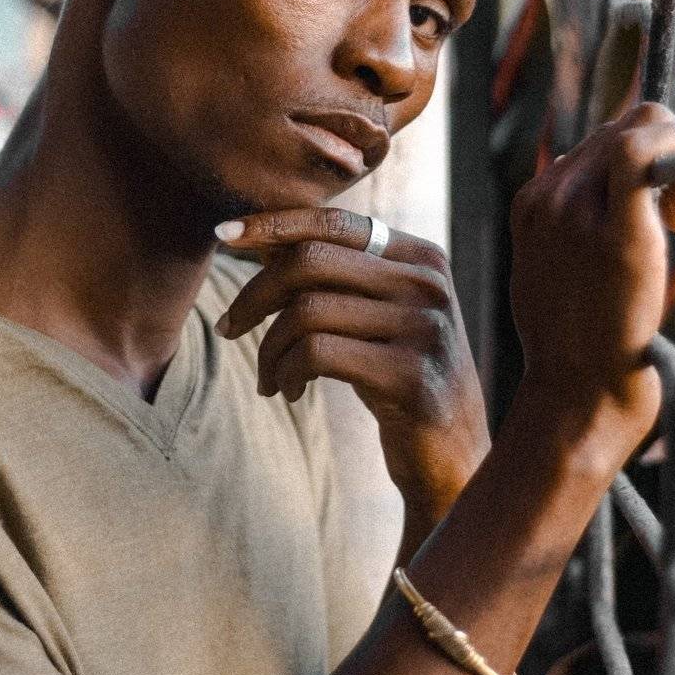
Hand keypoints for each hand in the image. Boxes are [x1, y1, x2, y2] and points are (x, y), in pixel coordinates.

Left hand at [214, 208, 489, 525]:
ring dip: (268, 348)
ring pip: (306, 311)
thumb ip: (332, 274)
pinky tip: (287, 391)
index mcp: (420, 257)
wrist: (453, 452)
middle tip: (229, 328)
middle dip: (254, 295)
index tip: (222, 234)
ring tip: (267, 377)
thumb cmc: (397, 375)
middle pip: (310, 261)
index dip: (272, 223)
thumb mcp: (374, 315)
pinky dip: (286, 372)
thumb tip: (257, 236)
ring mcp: (424, 328)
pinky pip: (317, 354)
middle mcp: (427, 283)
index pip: (333, 221)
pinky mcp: (411, 376)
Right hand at [509, 101, 674, 438]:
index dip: (641, 161)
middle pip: (622, 126)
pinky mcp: (615, 230)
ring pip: (638, 126)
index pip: (599, 142)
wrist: (576, 393)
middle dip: (662, 157)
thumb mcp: (551, 272)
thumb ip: (570, 225)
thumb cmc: (575, 344)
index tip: (658, 207)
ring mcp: (576, 208)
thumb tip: (610, 192)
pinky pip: (644, 150)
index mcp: (533, 204)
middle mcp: (550, 196)